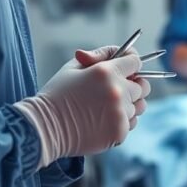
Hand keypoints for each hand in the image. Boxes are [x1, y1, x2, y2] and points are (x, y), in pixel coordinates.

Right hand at [13, 45, 150, 168]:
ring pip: (139, 106)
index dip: (131, 64)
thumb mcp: (73, 67)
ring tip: (106, 108)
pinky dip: (121, 122)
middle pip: (143, 86)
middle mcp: (117, 91)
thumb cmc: (56, 95)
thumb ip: (99, 57)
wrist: (44, 128)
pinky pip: (131, 123)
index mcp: (106, 71)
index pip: (136, 62)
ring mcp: (120, 113)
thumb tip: (119, 55)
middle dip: (132, 86)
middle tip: (116, 91)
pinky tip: (102, 121)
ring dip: (127, 106)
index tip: (126, 70)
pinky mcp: (119, 132)